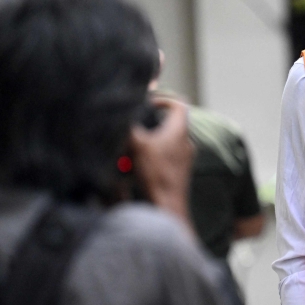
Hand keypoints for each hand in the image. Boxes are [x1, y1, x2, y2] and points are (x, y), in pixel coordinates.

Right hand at [129, 96, 193, 221]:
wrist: (168, 206)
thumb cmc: (155, 174)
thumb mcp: (137, 145)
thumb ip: (128, 127)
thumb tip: (118, 114)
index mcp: (180, 131)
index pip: (179, 104)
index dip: (164, 99)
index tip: (149, 103)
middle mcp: (186, 142)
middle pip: (171, 122)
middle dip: (152, 121)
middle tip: (136, 125)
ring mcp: (185, 158)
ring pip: (167, 140)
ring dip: (151, 140)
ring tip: (133, 146)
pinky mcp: (180, 171)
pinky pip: (166, 156)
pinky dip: (153, 155)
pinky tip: (137, 164)